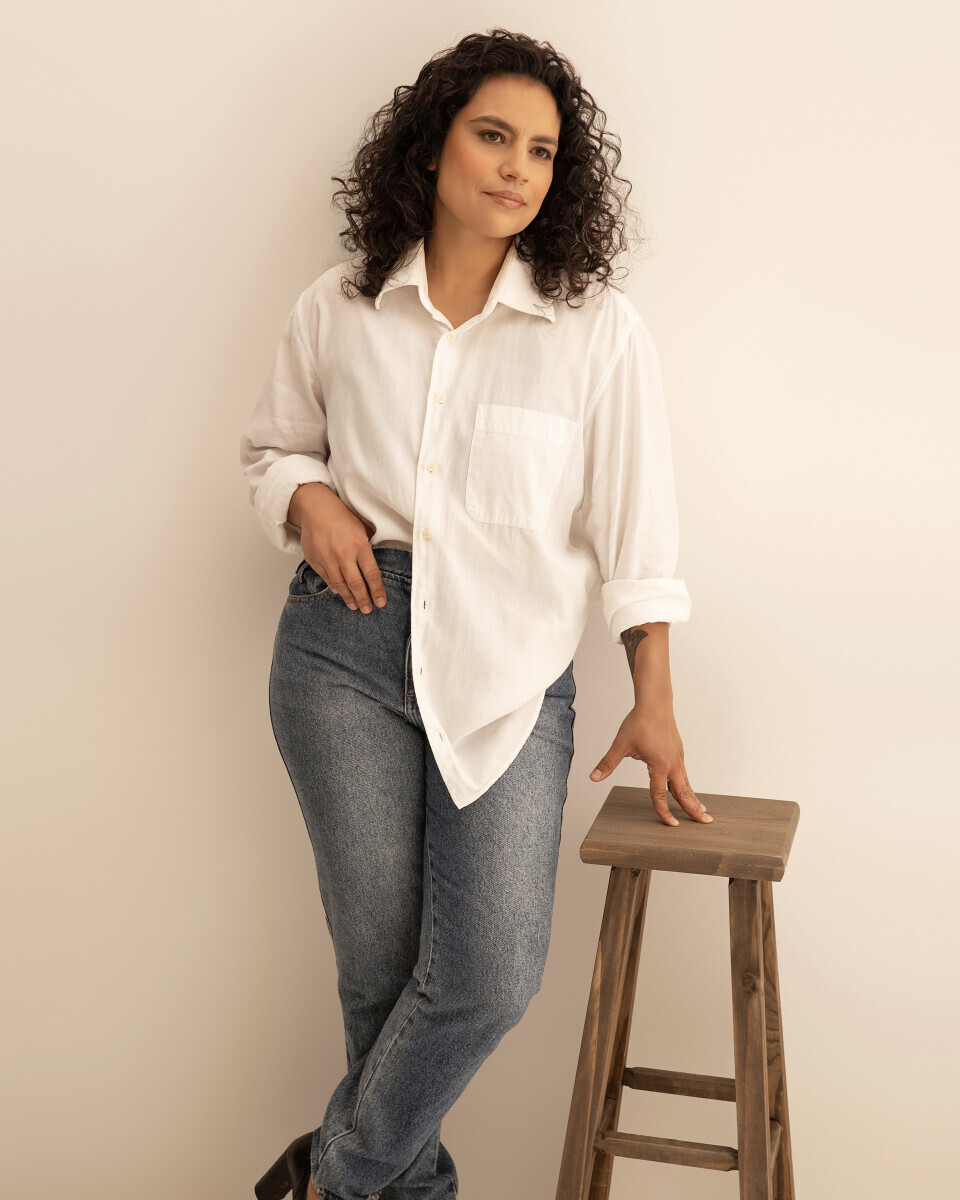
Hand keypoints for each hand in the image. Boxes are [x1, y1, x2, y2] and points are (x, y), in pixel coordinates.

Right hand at [288, 483, 386, 613]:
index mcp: (359, 545)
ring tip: (354, 606)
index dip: (377, 591)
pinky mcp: (315, 560)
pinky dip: (334, 586)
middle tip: (367, 610)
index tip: (381, 603)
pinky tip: (339, 592)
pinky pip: (326, 578)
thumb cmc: (341, 516)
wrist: (315, 508)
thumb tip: (373, 566)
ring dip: (348, 597)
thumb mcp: (362, 528)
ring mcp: (327, 558)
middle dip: (363, 600)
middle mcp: (343, 554)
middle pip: (356, 584)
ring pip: (340, 584)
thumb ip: (368, 548)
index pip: (371, 574)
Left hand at [589, 699, 711, 826]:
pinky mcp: (678, 751)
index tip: (671, 825)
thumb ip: (608, 763)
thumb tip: (593, 777)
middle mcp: (672, 763)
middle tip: (705, 822)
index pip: (660, 795)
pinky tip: (687, 787)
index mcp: (659, 765)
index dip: (664, 812)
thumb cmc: (639, 722)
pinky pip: (684, 772)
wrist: (655, 703)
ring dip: (694, 797)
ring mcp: (678, 757)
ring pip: (687, 782)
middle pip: (684, 792)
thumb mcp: (621, 744)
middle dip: (693, 809)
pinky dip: (688, 784)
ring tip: (702, 810)